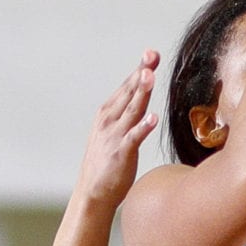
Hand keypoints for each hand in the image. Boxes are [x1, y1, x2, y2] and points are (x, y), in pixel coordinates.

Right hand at [78, 52, 159, 204]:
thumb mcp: (115, 131)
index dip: (139, 69)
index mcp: (108, 113)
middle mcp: (110, 120)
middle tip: (151, 55)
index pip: (127, 87)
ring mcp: (114, 135)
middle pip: (129, 92)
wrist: (93, 192)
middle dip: (141, 73)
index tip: (151, 53)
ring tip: (149, 75)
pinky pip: (134, 137)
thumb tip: (142, 94)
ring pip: (132, 109)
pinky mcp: (121, 153)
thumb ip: (128, 113)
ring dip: (141, 92)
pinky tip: (152, 118)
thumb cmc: (108, 161)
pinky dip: (143, 127)